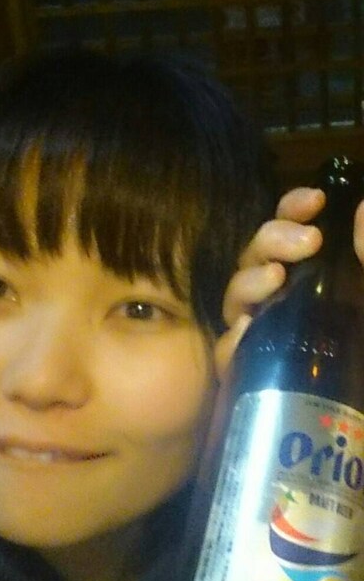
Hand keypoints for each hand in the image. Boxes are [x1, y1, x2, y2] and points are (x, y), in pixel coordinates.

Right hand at [214, 187, 325, 379]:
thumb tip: (361, 210)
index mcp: (327, 285)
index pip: (294, 237)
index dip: (292, 211)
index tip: (313, 200)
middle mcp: (294, 307)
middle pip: (256, 261)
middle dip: (270, 239)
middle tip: (305, 243)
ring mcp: (273, 343)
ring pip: (236, 301)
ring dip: (247, 282)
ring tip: (274, 278)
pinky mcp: (258, 380)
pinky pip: (230, 357)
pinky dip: (232, 342)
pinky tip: (249, 333)